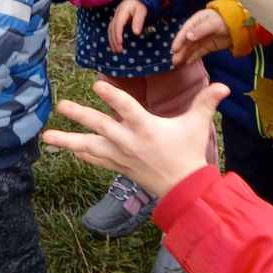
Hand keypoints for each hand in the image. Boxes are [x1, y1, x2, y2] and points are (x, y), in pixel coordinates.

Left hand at [46, 80, 228, 197]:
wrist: (183, 188)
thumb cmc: (189, 152)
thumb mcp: (197, 125)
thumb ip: (207, 102)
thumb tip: (226, 87)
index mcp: (146, 128)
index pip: (126, 108)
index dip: (111, 96)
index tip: (95, 84)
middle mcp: (129, 142)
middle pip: (100, 126)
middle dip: (80, 116)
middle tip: (61, 105)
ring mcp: (120, 156)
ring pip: (89, 147)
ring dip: (67, 141)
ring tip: (46, 137)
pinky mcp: (117, 167)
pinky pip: (94, 159)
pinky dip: (80, 154)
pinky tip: (66, 149)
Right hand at [109, 0, 147, 52]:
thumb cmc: (140, 3)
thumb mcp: (142, 10)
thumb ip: (139, 20)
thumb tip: (136, 33)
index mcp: (122, 12)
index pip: (118, 24)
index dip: (118, 34)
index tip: (120, 43)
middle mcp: (116, 14)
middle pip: (112, 28)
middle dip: (114, 40)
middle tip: (118, 50)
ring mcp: (116, 16)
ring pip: (110, 29)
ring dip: (111, 40)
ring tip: (115, 50)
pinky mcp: (117, 19)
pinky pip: (112, 29)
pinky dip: (112, 37)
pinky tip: (115, 43)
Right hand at [171, 8, 231, 64]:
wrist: (240, 26)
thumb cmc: (225, 20)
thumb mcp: (213, 23)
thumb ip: (200, 30)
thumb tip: (188, 37)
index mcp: (196, 21)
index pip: (185, 30)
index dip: (179, 40)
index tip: (174, 49)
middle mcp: (197, 30)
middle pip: (187, 41)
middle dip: (180, 50)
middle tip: (174, 60)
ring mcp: (203, 39)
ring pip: (191, 48)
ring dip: (184, 55)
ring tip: (177, 63)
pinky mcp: (209, 46)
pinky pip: (199, 52)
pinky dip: (193, 57)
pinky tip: (187, 62)